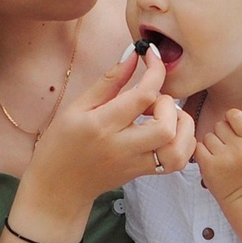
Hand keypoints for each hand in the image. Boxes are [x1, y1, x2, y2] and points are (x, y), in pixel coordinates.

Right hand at [14, 49, 194, 234]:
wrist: (58, 187)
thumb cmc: (61, 143)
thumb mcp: (77, 107)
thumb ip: (110, 82)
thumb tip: (133, 55)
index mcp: (101, 125)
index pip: (142, 96)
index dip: (155, 70)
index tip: (152, 55)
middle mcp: (121, 147)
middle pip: (165, 127)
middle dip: (168, 104)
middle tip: (153, 100)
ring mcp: (134, 164)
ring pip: (177, 150)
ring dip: (181, 127)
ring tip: (165, 117)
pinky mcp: (142, 174)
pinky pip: (176, 162)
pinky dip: (182, 143)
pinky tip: (169, 132)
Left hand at [193, 107, 241, 205]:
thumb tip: (225, 114)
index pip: (235, 115)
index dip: (231, 119)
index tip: (232, 129)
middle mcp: (239, 148)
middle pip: (219, 125)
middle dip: (221, 134)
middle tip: (227, 149)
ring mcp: (223, 157)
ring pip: (208, 136)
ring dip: (210, 144)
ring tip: (219, 157)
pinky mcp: (209, 166)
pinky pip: (198, 148)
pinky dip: (201, 153)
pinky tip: (210, 160)